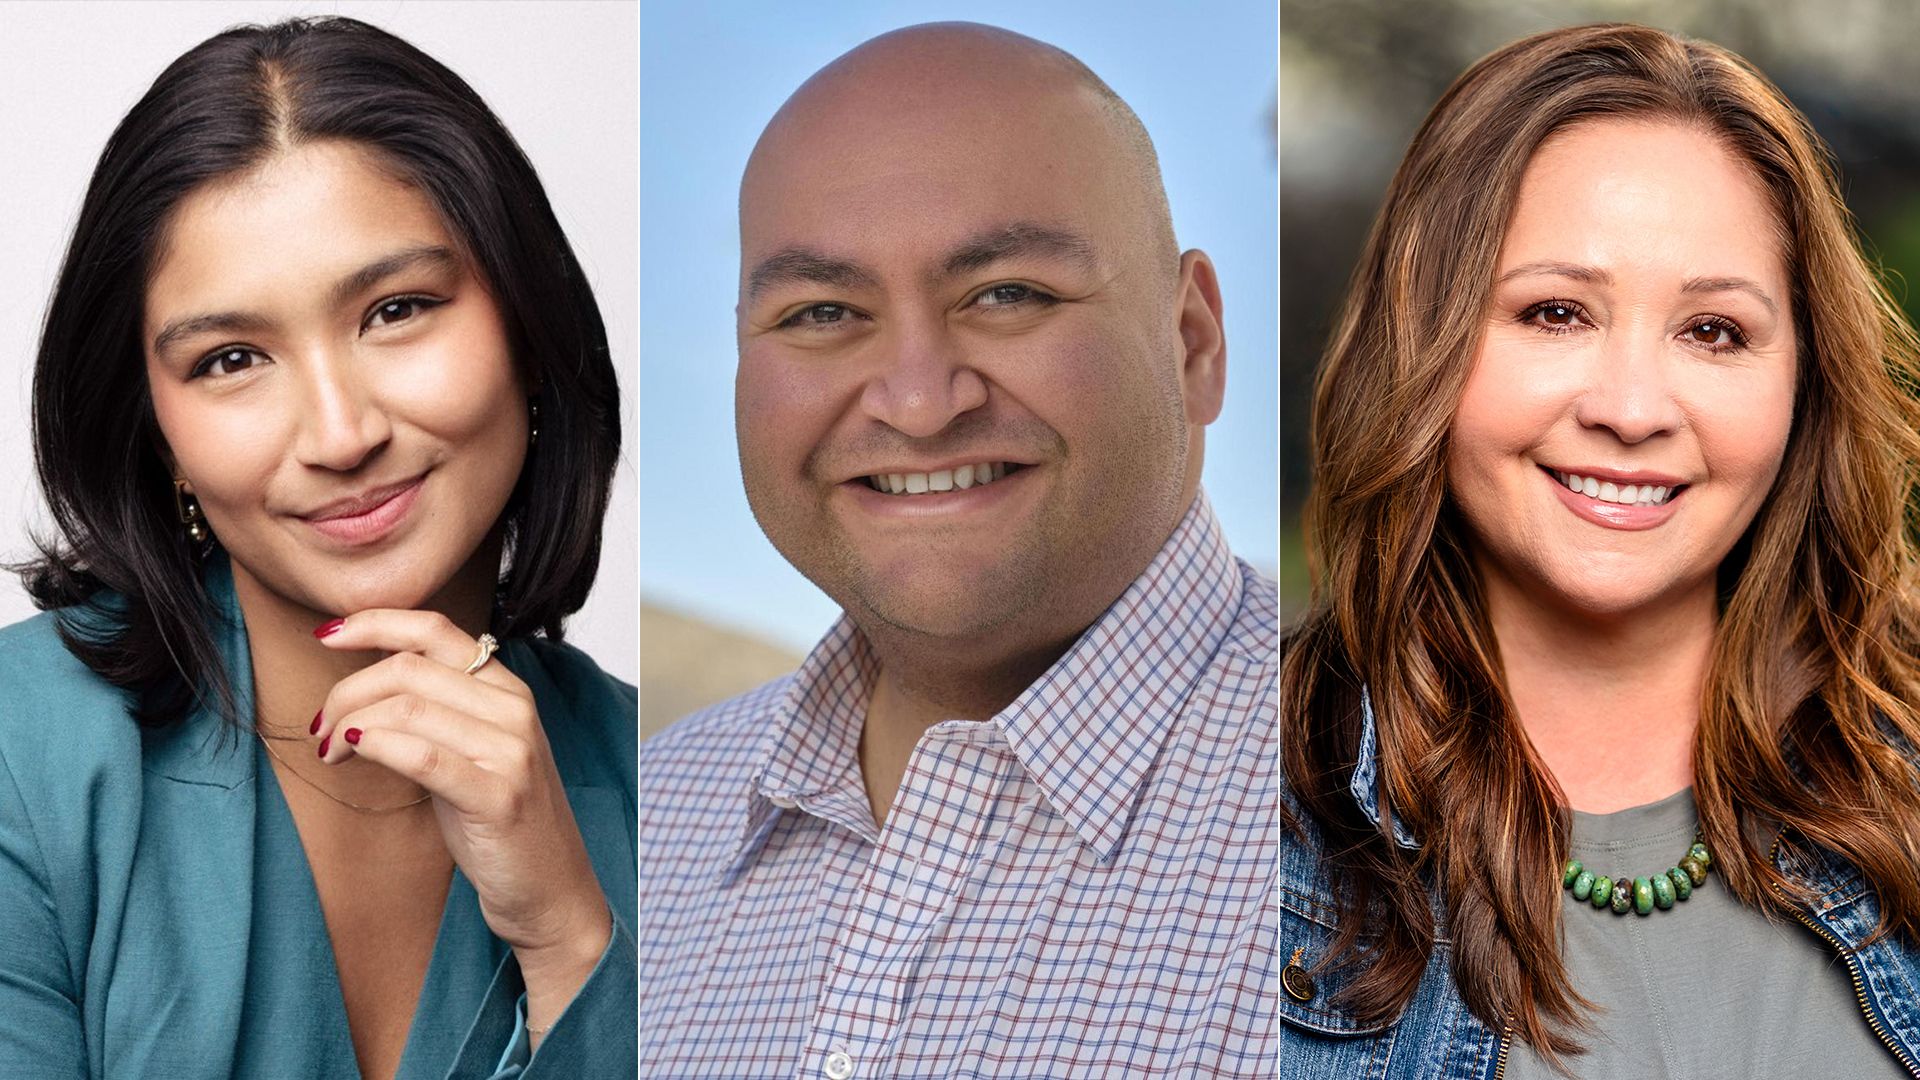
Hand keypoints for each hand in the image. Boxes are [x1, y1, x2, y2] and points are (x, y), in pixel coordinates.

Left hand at [313, 610, 610, 1028]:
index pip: (436, 629)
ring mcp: (510, 751)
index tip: (325, 634)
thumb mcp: (471, 751)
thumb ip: (436, 709)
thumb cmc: (497, 821)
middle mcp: (514, 709)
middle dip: (346, 690)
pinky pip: (422, 754)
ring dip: (349, 723)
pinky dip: (375, 746)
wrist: (550, 889)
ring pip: (408, 707)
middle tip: (319, 725)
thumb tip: (364, 680)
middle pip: (409, 667)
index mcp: (508, 689)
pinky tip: (350, 755)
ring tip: (329, 750)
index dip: (375, 623)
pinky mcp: (498, 795)